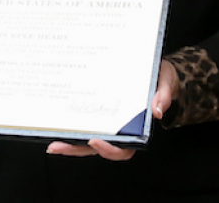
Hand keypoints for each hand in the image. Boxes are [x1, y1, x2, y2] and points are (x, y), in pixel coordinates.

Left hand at [45, 61, 178, 161]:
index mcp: (136, 128)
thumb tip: (157, 110)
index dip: (109, 150)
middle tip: (59, 146)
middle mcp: (118, 129)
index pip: (124, 149)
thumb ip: (163, 95)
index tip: (96, 141)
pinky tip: (55, 121)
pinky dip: (69, 125)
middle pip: (96, 147)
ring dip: (68, 142)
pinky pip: (83, 121)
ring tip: (52, 141)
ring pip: (85, 139)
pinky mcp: (96, 110)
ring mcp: (106, 122)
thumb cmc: (160, 79)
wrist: (154, 67)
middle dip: (76, 149)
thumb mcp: (165, 82)